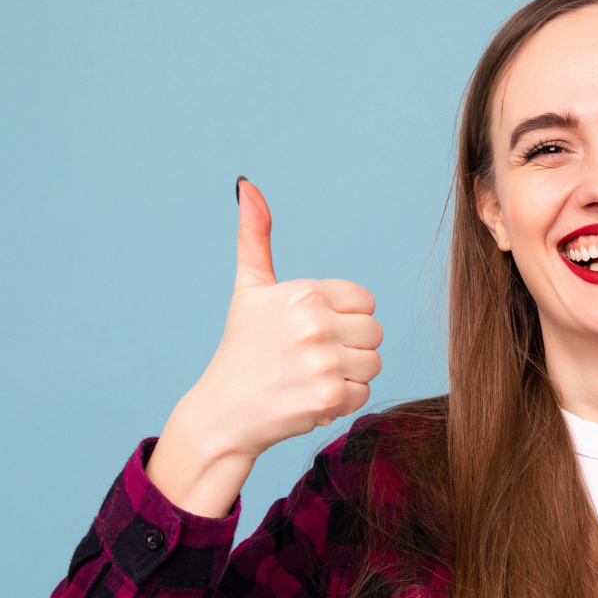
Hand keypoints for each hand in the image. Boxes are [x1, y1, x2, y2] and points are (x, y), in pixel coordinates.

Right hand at [188, 177, 384, 457]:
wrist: (223, 413)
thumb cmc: (241, 349)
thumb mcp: (249, 289)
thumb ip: (255, 237)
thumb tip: (247, 185)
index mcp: (304, 292)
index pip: (365, 302)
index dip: (343, 319)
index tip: (312, 332)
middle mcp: (315, 323)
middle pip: (375, 333)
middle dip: (349, 348)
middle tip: (310, 359)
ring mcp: (323, 361)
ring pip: (373, 364)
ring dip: (348, 375)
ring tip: (310, 377)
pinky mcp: (330, 397)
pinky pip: (364, 393)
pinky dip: (342, 402)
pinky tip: (310, 398)